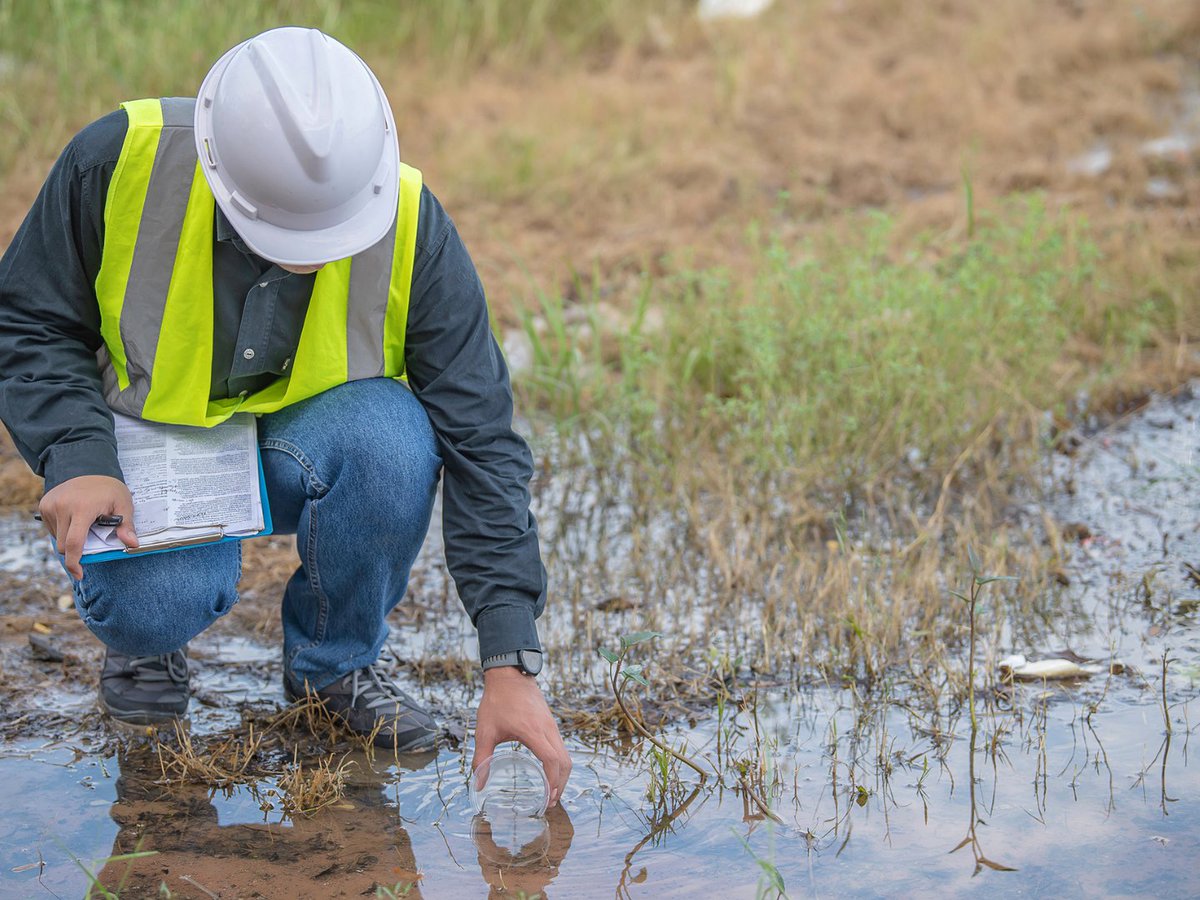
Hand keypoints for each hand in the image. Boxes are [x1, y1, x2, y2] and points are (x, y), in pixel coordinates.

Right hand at [39, 475, 137, 578]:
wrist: (89, 466)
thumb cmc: (109, 488)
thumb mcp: (124, 504)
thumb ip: (126, 525)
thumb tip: (133, 545)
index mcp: (82, 509)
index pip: (74, 543)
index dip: (75, 563)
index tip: (80, 574)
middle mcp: (62, 507)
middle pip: (64, 545)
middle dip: (76, 550)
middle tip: (92, 539)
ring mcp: (50, 505)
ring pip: (57, 538)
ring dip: (69, 539)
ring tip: (85, 524)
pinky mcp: (44, 505)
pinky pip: (52, 528)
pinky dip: (63, 530)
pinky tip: (74, 519)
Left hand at [473, 666, 571, 806]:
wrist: (509, 675)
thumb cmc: (496, 701)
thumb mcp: (485, 730)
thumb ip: (482, 758)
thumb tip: (478, 784)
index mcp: (532, 731)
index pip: (551, 760)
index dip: (552, 781)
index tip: (547, 798)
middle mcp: (547, 729)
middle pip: (565, 762)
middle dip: (560, 785)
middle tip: (550, 802)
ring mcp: (552, 725)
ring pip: (566, 755)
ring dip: (562, 775)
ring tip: (551, 791)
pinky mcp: (551, 723)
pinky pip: (562, 747)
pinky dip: (560, 763)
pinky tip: (548, 771)